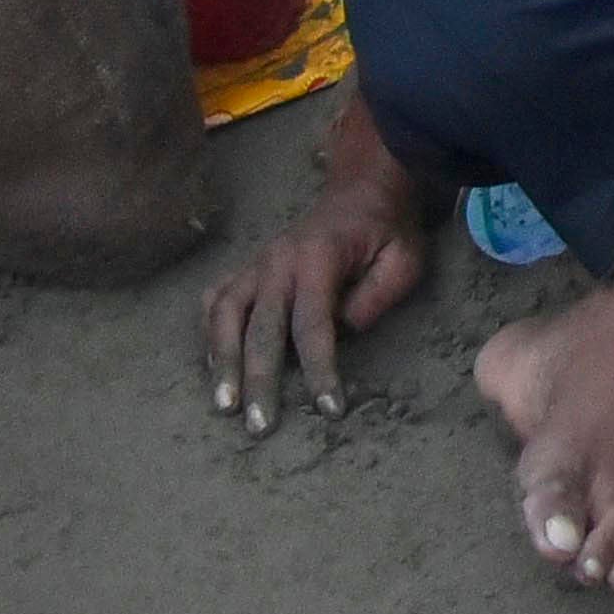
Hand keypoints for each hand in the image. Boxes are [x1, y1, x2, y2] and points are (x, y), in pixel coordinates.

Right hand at [201, 133, 426, 425]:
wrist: (363, 186)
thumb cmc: (387, 228)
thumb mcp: (403, 258)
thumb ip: (375, 296)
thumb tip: (340, 333)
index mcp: (319, 257)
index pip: (313, 325)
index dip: (320, 370)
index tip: (330, 410)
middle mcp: (278, 260)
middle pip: (261, 328)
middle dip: (258, 380)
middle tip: (259, 426)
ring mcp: (257, 263)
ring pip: (226, 315)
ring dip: (222, 361)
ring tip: (223, 404)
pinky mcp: (248, 269)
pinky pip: (217, 300)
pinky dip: (209, 331)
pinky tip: (211, 362)